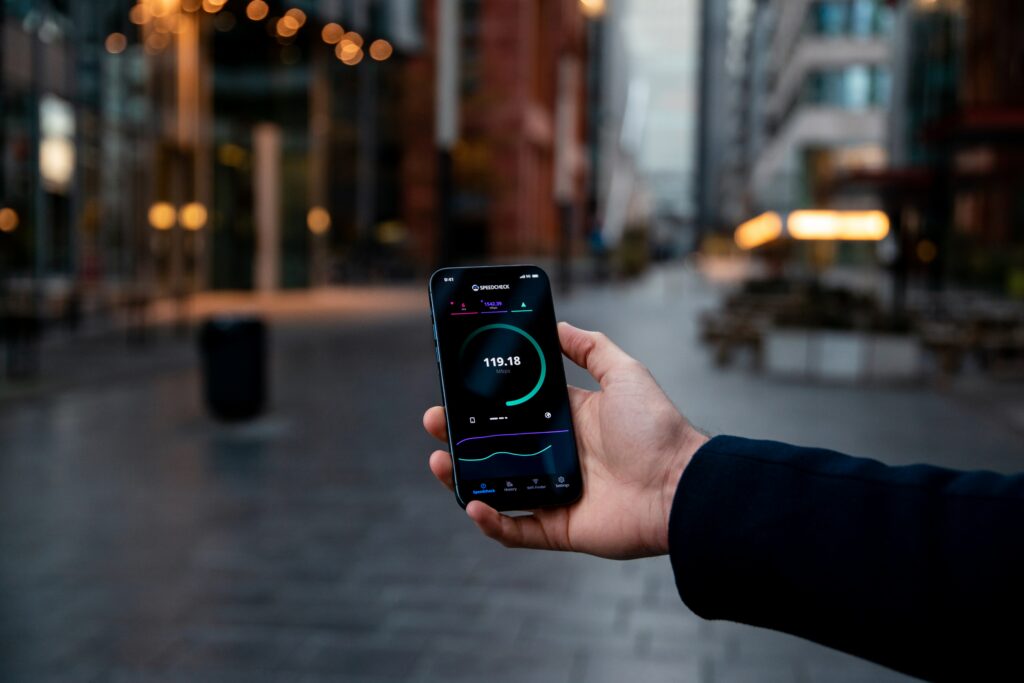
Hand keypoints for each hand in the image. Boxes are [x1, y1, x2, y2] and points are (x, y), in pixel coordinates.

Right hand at [423, 322, 707, 558]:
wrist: (682, 486)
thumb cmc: (657, 429)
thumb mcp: (624, 373)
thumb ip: (591, 348)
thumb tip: (558, 324)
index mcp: (567, 421)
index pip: (514, 410)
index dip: (482, 401)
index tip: (454, 387)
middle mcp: (557, 456)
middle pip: (496, 448)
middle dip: (460, 436)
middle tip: (434, 421)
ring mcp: (555, 493)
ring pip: (496, 488)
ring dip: (463, 478)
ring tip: (441, 460)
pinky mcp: (560, 527)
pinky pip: (516, 530)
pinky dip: (492, 522)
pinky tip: (473, 505)